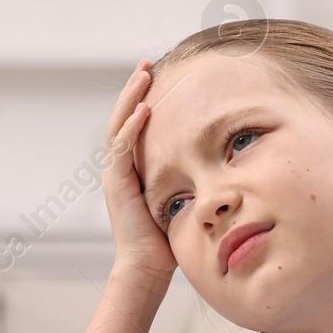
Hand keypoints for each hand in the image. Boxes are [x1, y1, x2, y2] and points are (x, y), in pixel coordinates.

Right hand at [101, 60, 176, 281]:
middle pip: (121, 117)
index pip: (133, 125)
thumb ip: (186, 176)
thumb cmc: (167, 239)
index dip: (141, 99)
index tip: (155, 75)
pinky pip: (121, 149)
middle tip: (146, 64)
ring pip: (118, 126)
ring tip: (142, 75)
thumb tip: (216, 158)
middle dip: (133, 89)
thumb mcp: (180, 197)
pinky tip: (143, 109)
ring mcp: (115, 176)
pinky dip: (131, 127)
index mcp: (131, 169)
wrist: (148, 268)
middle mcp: (119, 168)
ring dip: (129, 98)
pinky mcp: (117, 185)